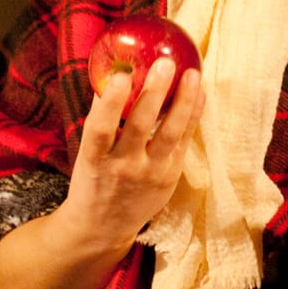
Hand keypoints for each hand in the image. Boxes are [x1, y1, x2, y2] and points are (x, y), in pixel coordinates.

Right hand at [58, 57, 205, 254]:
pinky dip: (192, 117)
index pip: (100, 128)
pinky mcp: (169, 177)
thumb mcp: (87, 154)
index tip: (123, 76)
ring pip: (169, 134)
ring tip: (192, 74)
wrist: (104, 226)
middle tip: (165, 62)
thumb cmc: (93, 180)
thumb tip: (113, 73)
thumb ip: (100, 120)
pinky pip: (183, 143)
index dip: (111, 102)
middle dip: (154, 93)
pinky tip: (200, 95)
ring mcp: (149, 173)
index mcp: (94, 159)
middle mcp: (122, 167)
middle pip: (139, 126)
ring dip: (183, 102)